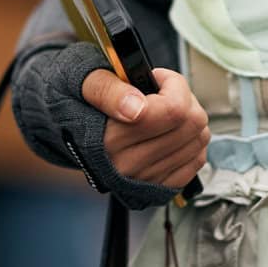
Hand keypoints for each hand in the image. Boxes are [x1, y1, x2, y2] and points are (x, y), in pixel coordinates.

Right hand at [80, 65, 208, 187]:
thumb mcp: (86, 81)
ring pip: (199, 140)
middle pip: (192, 123)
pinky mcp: (158, 189)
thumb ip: (109, 90)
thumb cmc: (79, 100)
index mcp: (107, 139)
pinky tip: (170, 131)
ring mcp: (144, 180)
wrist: (68, 131)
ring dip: (189, 118)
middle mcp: (126, 166)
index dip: (173, 84)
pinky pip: (197, 160)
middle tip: (162, 92)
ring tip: (163, 111)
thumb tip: (135, 108)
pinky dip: (191, 140)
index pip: (174, 109)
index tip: (157, 78)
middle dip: (184, 98)